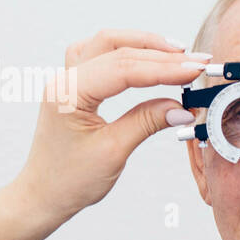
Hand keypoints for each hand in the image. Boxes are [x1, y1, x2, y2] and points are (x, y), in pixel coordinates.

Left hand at [11, 30, 208, 223]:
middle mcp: (64, 80)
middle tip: (196, 63)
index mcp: (68, 94)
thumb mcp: (113, 152)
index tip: (195, 70)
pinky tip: (144, 56)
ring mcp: (66, 80)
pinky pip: (98, 54)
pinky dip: (124, 51)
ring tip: (177, 55)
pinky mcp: (73, 86)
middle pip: (117, 50)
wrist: (42, 196)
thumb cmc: (68, 181)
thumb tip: (181, 106)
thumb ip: (146, 122)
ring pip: (107, 44)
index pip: (123, 68)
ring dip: (143, 45)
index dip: (164, 68)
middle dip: (160, 54)